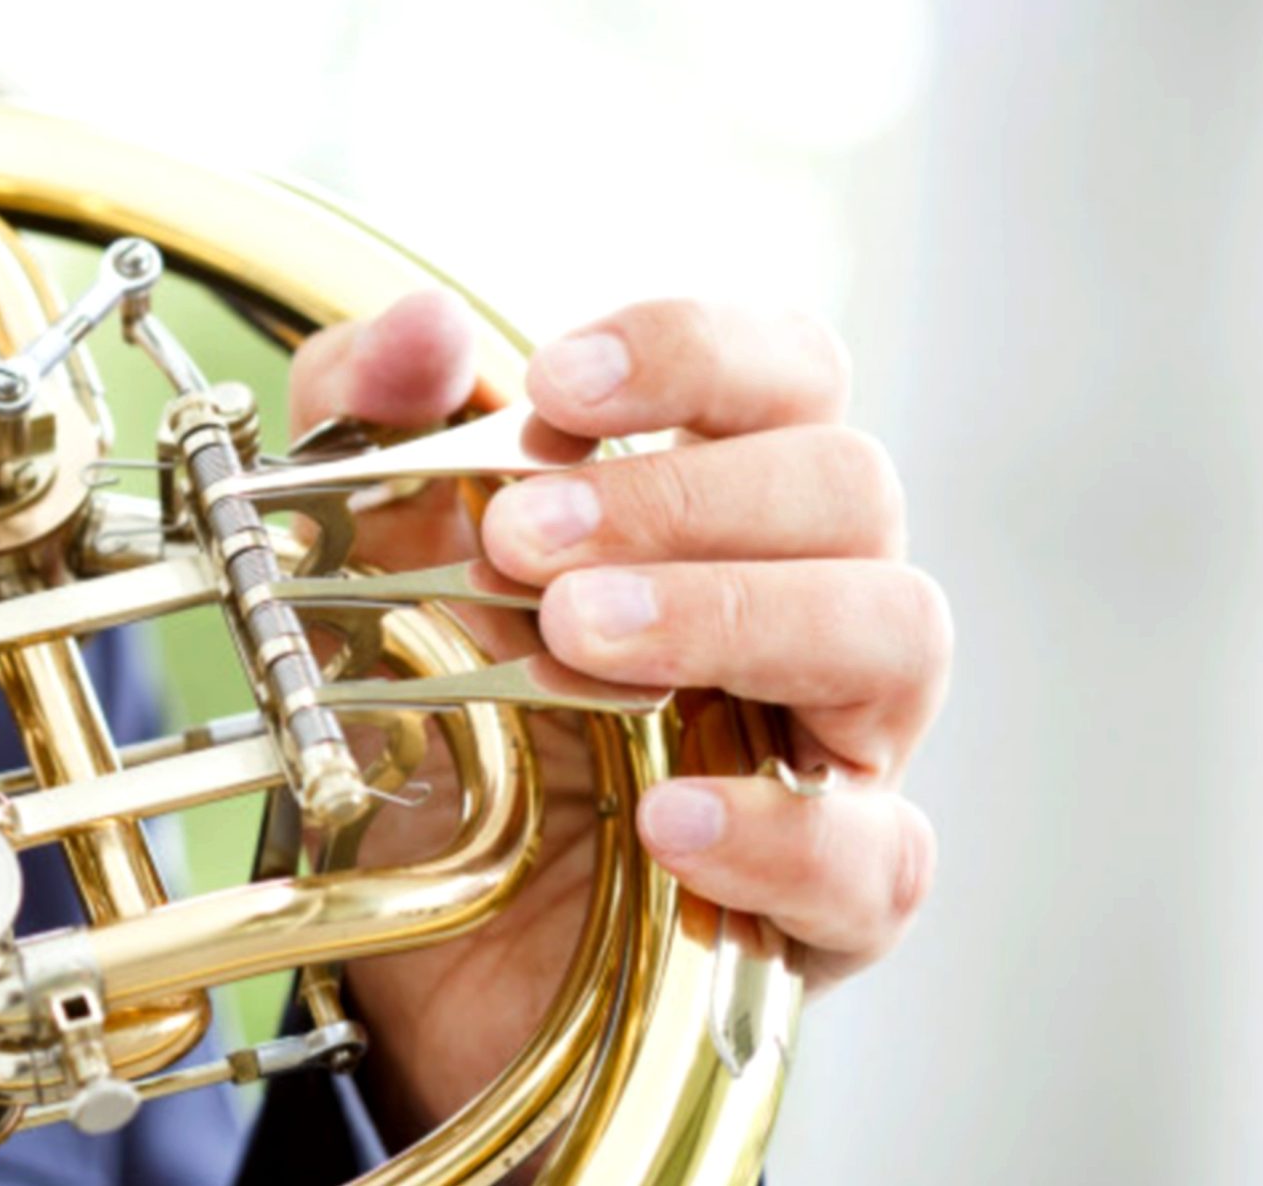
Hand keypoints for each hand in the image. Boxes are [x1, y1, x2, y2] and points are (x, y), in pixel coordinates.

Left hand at [284, 291, 950, 1136]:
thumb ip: (370, 424)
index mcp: (725, 500)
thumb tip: (425, 323)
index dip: (692, 354)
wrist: (417, 939)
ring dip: (733, 614)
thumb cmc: (438, 723)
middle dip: (681, 495)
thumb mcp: (365, 563)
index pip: (787, 373)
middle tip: (520, 538)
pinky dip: (779, 830)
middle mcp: (811, 602)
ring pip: (897, 631)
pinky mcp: (834, 903)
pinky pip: (875, 858)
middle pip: (848, 484)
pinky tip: (670, 817)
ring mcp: (841, 751)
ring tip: (580, 637)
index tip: (554, 384)